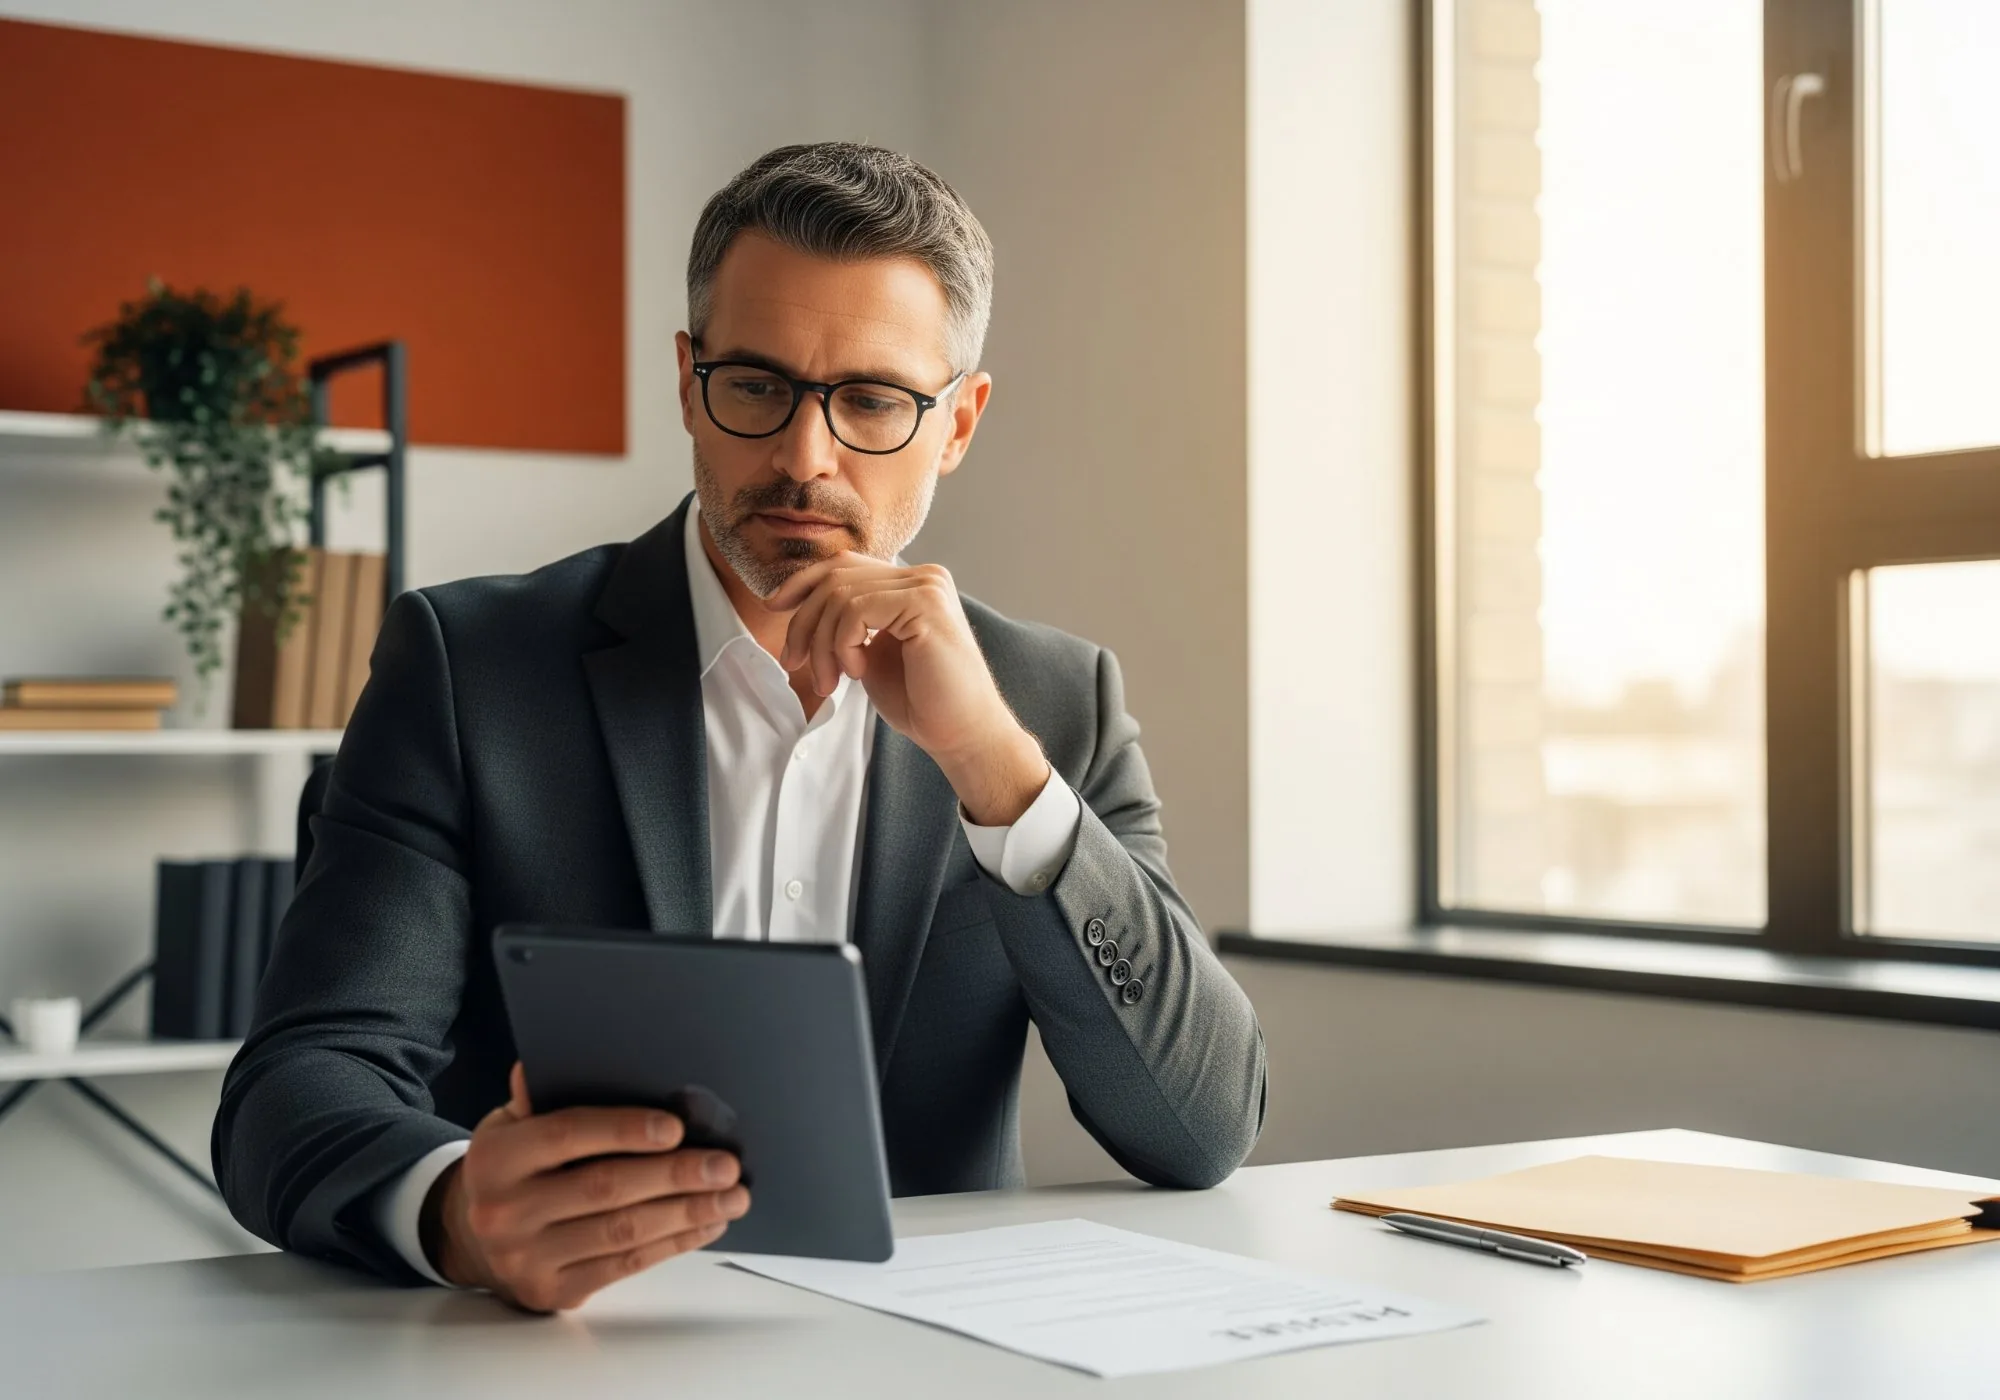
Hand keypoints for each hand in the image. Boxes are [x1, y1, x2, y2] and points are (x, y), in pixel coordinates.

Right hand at [424, 1063, 749, 1312]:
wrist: (470, 1236)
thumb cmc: (512, 1167)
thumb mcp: (511, 1124)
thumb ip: (546, 1096)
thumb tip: (583, 1053)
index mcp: (497, 1157)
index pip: (567, 1135)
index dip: (624, 1130)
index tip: (677, 1128)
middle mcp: (506, 1210)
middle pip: (604, 1188)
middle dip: (675, 1175)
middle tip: (726, 1165)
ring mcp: (528, 1257)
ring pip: (622, 1232)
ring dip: (687, 1213)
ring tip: (732, 1197)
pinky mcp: (553, 1292)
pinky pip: (624, 1267)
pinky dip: (673, 1244)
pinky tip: (706, 1224)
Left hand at [765, 555, 1048, 824]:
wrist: (962, 734)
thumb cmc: (920, 701)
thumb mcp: (869, 653)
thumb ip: (846, 624)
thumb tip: (798, 604)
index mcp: (911, 583)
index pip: (843, 564)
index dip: (802, 581)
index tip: (774, 606)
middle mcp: (923, 576)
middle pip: (835, 577)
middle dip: (803, 622)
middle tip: (793, 663)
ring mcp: (927, 586)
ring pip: (840, 595)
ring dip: (821, 643)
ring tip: (829, 682)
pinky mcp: (926, 604)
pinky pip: (856, 610)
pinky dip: (842, 643)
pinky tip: (856, 672)